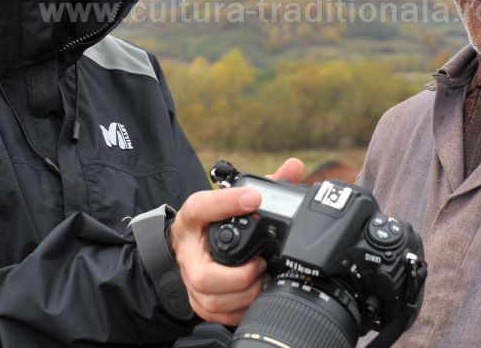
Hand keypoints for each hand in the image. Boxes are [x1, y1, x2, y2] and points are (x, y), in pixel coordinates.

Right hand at [170, 158, 303, 324]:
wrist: (186, 247)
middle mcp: (188, 252)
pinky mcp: (199, 302)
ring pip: (213, 299)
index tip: (255, 197)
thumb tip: (294, 166)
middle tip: (261, 264)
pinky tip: (255, 294)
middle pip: (205, 275)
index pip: (201, 207)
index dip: (227, 203)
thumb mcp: (230, 199)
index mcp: (193, 219)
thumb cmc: (211, 223)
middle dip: (240, 276)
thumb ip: (263, 183)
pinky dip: (242, 307)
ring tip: (262, 278)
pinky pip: (220, 314)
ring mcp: (191, 281)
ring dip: (244, 293)